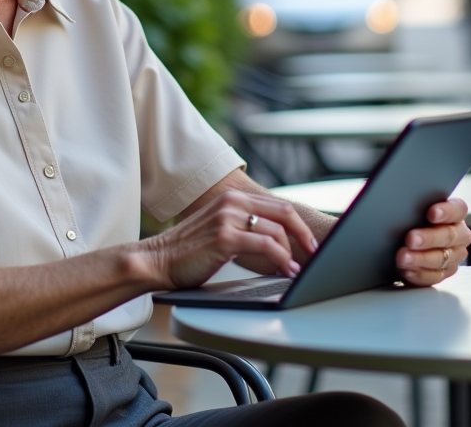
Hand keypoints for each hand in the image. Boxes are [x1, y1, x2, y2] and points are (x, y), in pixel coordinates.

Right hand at [144, 190, 317, 289]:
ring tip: (295, 271)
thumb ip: (243, 227)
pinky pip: (266, 246)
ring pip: (277, 232)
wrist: (157, 260)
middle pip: (284, 214)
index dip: (298, 225)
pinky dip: (281, 260)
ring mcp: (228, 218)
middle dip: (304, 235)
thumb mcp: (219, 229)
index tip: (309, 243)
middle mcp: (232, 203)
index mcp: (232, 199)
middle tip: (313, 254)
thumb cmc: (188, 251)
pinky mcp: (225, 237)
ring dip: (292, 254)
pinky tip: (284, 271)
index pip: (277, 206)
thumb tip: (276, 242)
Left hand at [396, 198, 470, 286]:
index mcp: (453, 212)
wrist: (397, 237)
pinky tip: (406, 270)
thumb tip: (389, 191)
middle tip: (410, 238)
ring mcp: (453, 255)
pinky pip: (434, 276)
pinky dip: (419, 274)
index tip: (431, 213)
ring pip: (442, 259)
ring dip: (421, 258)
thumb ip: (404, 197)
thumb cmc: (404, 214)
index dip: (446, 211)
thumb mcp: (404, 202)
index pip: (458, 209)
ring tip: (402, 257)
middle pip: (450, 235)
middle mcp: (458, 234)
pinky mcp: (443, 272)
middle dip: (429, 238)